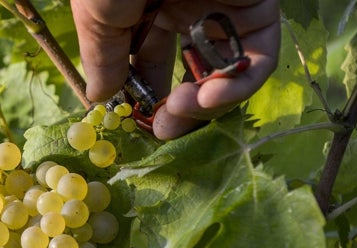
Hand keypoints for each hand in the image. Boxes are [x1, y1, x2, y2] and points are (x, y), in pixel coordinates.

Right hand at [71, 0, 279, 138]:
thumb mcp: (97, 19)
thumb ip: (103, 59)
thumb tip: (100, 98)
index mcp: (145, 17)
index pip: (151, 70)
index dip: (146, 102)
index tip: (139, 126)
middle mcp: (185, 15)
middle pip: (192, 78)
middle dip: (178, 111)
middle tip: (162, 127)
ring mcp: (220, 12)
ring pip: (226, 75)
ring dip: (206, 105)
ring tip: (184, 108)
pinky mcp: (254, 6)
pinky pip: (258, 57)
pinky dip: (239, 84)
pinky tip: (210, 96)